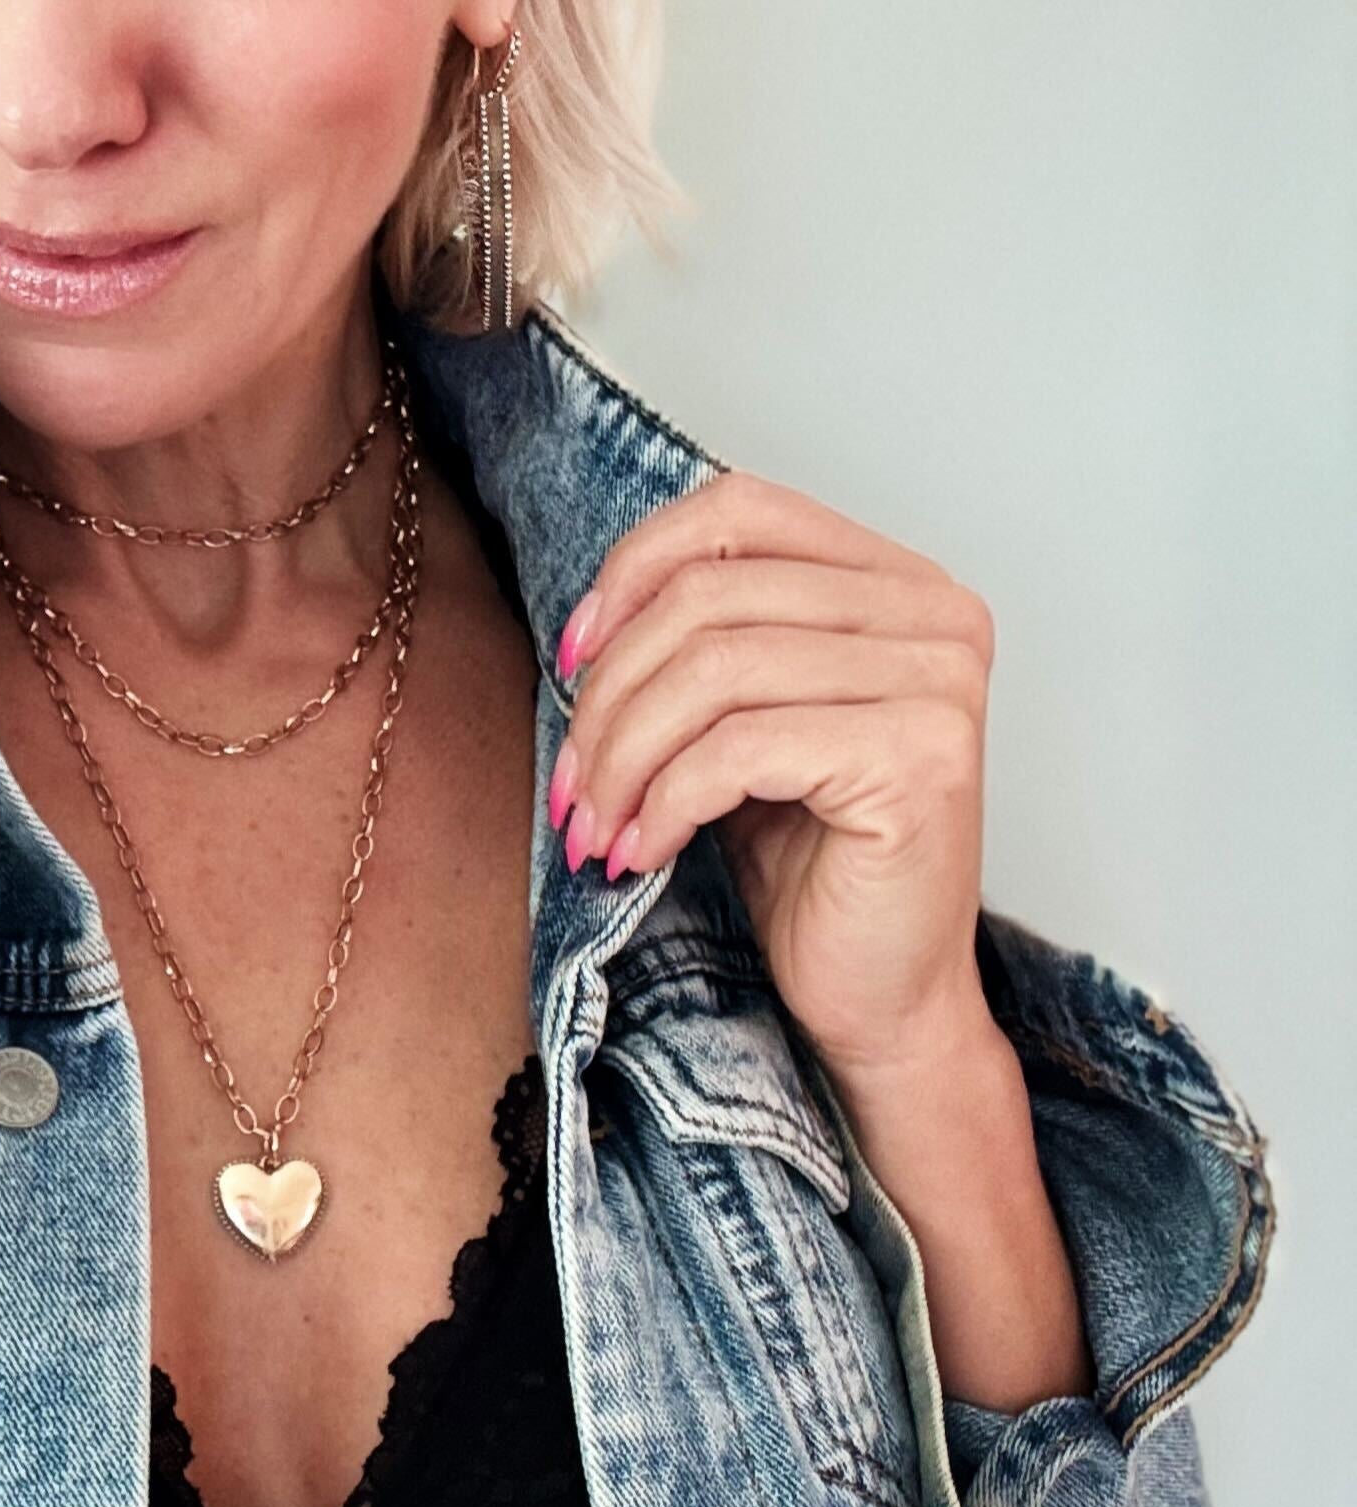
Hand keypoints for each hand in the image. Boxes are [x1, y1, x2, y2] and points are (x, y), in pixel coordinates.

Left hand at [545, 470, 997, 1080]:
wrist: (882, 996)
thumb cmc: (808, 860)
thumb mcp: (736, 720)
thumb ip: (693, 641)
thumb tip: (583, 619)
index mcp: (894, 580)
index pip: (738, 510)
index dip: (633, 571)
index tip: (570, 658)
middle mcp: (934, 613)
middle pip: (709, 596)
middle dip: (610, 692)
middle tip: (569, 780)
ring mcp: (937, 681)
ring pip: (712, 672)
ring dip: (623, 756)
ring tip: (595, 822)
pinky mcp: (920, 757)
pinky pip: (738, 750)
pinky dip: (665, 801)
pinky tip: (642, 851)